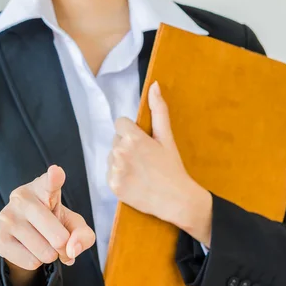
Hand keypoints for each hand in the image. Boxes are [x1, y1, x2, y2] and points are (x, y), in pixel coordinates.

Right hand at [0, 165, 95, 270]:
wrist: (24, 236)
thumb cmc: (55, 224)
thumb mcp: (74, 226)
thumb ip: (83, 235)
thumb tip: (71, 250)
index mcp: (43, 187)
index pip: (50, 182)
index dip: (54, 178)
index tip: (56, 172)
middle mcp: (22, 197)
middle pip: (58, 237)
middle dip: (65, 247)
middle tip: (60, 242)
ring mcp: (6, 217)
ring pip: (45, 252)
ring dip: (50, 256)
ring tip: (43, 244)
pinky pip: (31, 262)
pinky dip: (36, 262)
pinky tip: (29, 250)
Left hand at [106, 81, 211, 244]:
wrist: (175, 200)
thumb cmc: (172, 167)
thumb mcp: (167, 137)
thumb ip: (158, 110)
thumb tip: (154, 85)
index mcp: (133, 138)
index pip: (120, 124)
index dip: (131, 131)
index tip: (142, 142)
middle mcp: (120, 152)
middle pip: (116, 140)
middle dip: (127, 145)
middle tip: (145, 159)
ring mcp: (114, 169)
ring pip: (111, 156)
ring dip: (121, 160)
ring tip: (140, 171)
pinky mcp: (112, 185)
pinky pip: (109, 172)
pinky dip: (119, 175)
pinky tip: (134, 180)